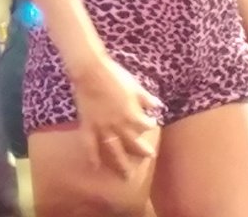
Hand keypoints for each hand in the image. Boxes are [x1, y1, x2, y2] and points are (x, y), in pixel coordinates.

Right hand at [68, 57, 162, 178]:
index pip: (145, 125)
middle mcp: (119, 125)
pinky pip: (89, 144)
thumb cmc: (115, 76)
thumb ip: (147, 99)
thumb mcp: (136, 86)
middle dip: (142, 151)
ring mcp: (102, 127)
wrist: (91, 71)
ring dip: (121, 163)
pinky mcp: (88, 125)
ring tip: (126, 176)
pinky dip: (92, 156)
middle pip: (133, 143)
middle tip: (149, 156)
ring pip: (113, 150)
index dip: (149, 123)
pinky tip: (95, 166)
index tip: (150, 122)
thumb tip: (158, 106)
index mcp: (132, 115)